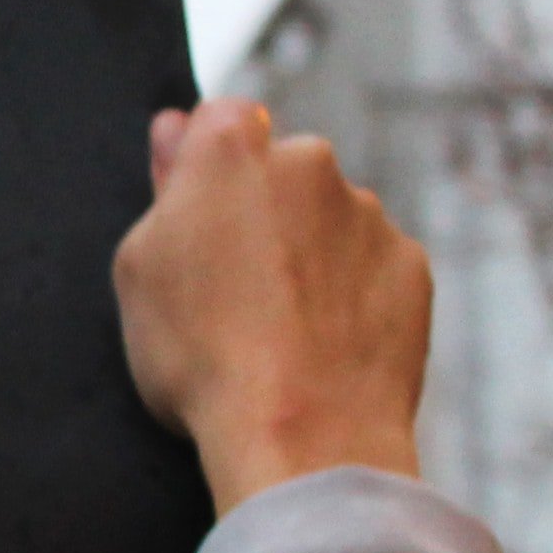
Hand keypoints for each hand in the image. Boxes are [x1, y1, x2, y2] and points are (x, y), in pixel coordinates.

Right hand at [112, 100, 428, 519]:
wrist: (304, 435)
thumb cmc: (202, 356)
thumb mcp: (141, 270)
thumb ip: (166, 187)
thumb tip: (178, 129)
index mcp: (233, 151)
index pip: (221, 118)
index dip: (208, 166)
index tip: (199, 216)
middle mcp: (310, 163)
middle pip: (282, 169)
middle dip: (264, 210)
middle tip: (235, 288)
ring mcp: (369, 213)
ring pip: (331, 218)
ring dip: (311, 253)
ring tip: (281, 331)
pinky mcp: (411, 263)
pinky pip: (373, 264)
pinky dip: (353, 293)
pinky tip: (325, 345)